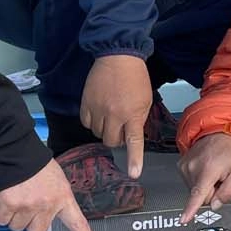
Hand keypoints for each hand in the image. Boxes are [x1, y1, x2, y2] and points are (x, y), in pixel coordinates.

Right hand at [0, 160, 101, 230]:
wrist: (14, 152)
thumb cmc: (34, 165)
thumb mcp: (55, 180)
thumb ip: (55, 199)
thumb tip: (48, 214)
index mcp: (62, 197)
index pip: (77, 223)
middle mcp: (47, 205)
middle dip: (30, 221)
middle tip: (27, 203)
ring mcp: (28, 206)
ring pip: (17, 227)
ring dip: (14, 215)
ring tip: (16, 195)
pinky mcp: (10, 205)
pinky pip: (2, 220)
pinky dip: (0, 211)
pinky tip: (5, 196)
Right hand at [80, 54, 153, 178]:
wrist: (117, 56)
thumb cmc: (135, 78)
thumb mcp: (145, 100)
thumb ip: (138, 120)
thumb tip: (130, 136)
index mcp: (132, 114)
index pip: (134, 142)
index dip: (134, 159)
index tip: (133, 173)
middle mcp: (114, 114)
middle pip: (111, 141)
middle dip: (117, 138)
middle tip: (121, 126)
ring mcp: (98, 109)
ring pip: (98, 134)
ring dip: (105, 129)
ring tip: (110, 115)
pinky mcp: (85, 103)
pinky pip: (86, 123)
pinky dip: (93, 122)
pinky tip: (99, 112)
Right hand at [180, 133, 230, 222]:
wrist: (221, 132)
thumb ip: (228, 192)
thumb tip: (215, 205)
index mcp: (209, 169)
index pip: (198, 194)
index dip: (191, 209)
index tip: (183, 219)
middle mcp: (193, 167)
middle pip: (201, 196)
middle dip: (211, 192)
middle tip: (220, 178)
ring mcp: (185, 165)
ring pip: (195, 190)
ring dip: (205, 185)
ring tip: (213, 171)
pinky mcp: (181, 165)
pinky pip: (190, 182)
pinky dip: (199, 179)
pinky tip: (205, 168)